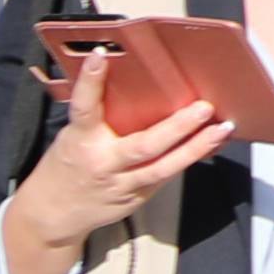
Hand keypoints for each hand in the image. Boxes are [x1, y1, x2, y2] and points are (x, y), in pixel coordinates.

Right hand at [0, 62, 227, 273]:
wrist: (52, 215)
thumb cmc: (67, 166)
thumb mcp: (74, 138)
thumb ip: (98, 118)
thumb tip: (129, 85)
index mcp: (80, 140)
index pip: (84, 107)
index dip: (90, 82)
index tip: (101, 57)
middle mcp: (103, 162)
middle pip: (143, 145)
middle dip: (176, 127)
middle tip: (202, 107)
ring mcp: (122, 183)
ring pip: (164, 167)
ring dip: (197, 147)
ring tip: (222, 128)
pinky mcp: (137, 196)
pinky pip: (168, 176)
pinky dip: (192, 158)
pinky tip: (212, 144)